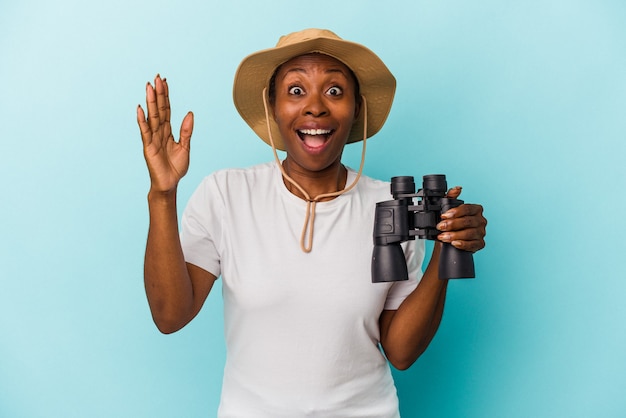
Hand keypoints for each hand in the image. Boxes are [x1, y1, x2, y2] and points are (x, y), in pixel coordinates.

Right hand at [137, 75, 193, 192]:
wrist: (170, 184)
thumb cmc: (175, 167)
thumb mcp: (185, 147)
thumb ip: (187, 131)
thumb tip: (190, 113)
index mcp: (168, 131)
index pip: (166, 109)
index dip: (166, 96)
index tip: (164, 81)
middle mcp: (159, 132)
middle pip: (159, 109)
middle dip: (158, 94)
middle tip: (156, 78)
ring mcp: (152, 138)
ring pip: (152, 117)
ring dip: (150, 102)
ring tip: (149, 87)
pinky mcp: (148, 147)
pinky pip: (145, 132)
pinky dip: (142, 121)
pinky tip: (140, 109)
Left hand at [436, 186, 486, 252]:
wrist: (449, 237)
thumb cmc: (451, 221)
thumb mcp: (448, 208)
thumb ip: (451, 197)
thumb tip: (456, 189)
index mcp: (476, 210)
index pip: (468, 209)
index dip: (455, 212)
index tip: (443, 216)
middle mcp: (481, 220)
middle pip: (468, 221)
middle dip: (452, 224)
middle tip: (440, 227)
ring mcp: (481, 232)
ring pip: (470, 233)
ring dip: (455, 235)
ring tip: (443, 237)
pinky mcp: (480, 243)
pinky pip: (473, 245)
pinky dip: (463, 244)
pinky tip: (454, 243)